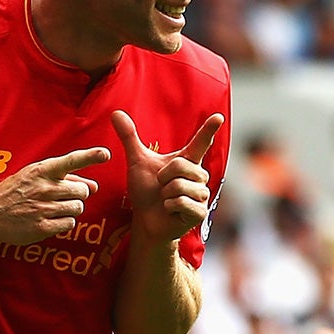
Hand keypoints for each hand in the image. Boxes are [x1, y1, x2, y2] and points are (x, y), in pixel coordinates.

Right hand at [0, 145, 111, 244]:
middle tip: (62, 197)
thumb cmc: (16, 192)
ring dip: (72, 209)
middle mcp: (44, 188)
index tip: (106, 154)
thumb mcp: (35, 176)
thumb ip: (65, 178)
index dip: (90, 156)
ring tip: (54, 208)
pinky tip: (50, 220)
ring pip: (78, 208)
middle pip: (82, 191)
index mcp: (42, 171)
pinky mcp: (42, 227)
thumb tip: (95, 186)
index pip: (71, 160)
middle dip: (78, 195)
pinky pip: (69, 224)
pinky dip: (64, 223)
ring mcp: (43, 208)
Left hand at [111, 109, 221, 247]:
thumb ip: (130, 138)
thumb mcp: (137, 162)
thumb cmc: (146, 192)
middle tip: (161, 187)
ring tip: (166, 199)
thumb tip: (115, 112)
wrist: (146, 220)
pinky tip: (170, 211)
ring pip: (180, 185)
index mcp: (187, 162)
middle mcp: (198, 176)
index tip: (218, 117)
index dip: (209, 130)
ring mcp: (201, 195)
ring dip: (165, 194)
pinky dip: (169, 206)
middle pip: (181, 165)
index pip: (200, 142)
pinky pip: (181, 202)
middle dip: (163, 177)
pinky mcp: (199, 212)